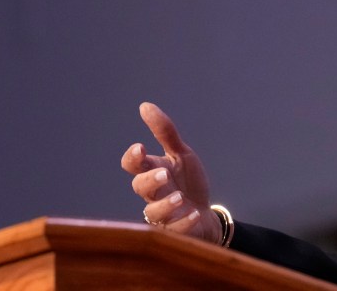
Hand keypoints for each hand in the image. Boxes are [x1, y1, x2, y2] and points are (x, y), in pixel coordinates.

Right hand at [120, 102, 221, 243]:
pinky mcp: (175, 230)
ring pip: (153, 212)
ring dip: (165, 204)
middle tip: (164, 174)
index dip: (132, 158)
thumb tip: (145, 106)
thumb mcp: (181, 154)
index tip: (141, 149)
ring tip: (179, 197)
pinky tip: (194, 213)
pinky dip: (183, 222)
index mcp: (153, 171)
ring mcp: (163, 213)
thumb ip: (165, 132)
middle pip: (139, 187)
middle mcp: (153, 193)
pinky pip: (174, 229)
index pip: (132, 165)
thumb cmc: (187, 181)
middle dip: (149, 180)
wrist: (204, 213)